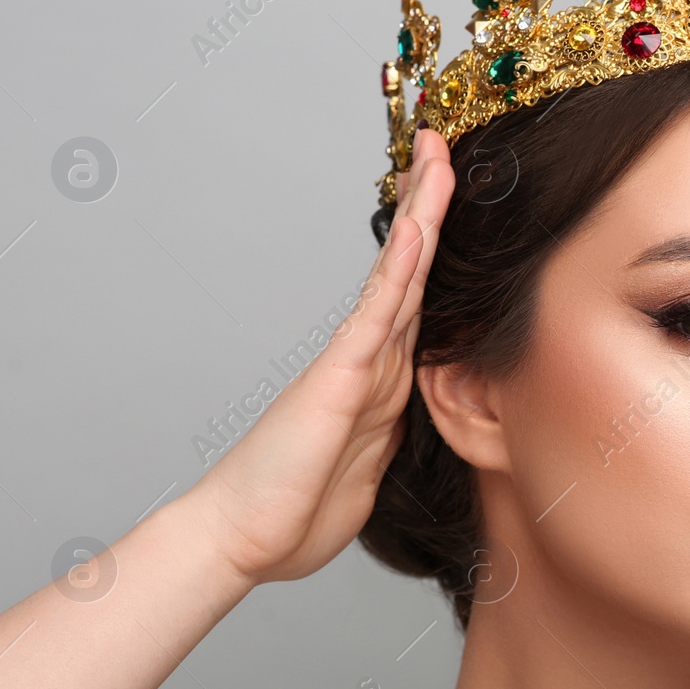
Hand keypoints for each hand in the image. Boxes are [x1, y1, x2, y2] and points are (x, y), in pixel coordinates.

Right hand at [182, 128, 455, 585]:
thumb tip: (407, 419)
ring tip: (436, 156)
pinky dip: (401, 266)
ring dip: (422, 214)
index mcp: (380, 382)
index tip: (449, 204)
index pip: (416, 302)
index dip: (435, 251)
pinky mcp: (340, 378)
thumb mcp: (367, 472)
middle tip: (441, 147)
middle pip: (410, 270)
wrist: (239, 541)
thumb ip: (387, 436)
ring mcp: (354, 363)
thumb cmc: (294, 512)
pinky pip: (378, 311)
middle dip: (429, 206)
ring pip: (399, 275)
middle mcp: (368, 360)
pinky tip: (419, 225)